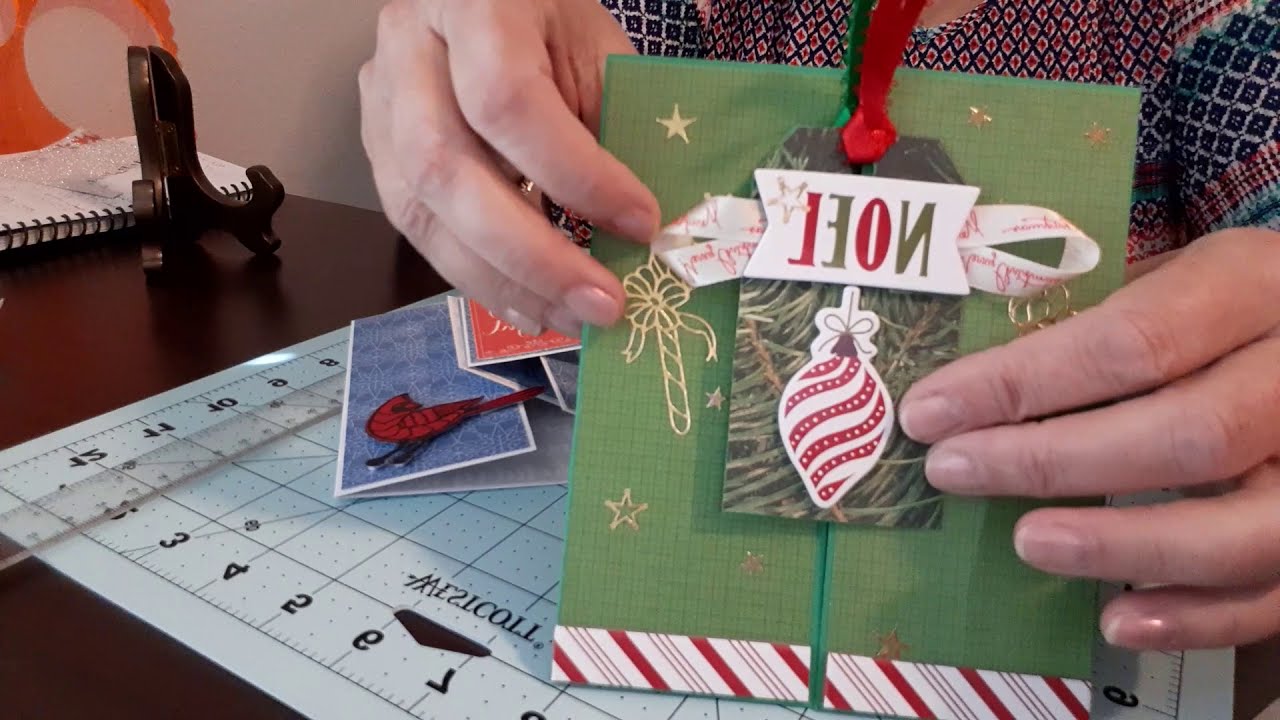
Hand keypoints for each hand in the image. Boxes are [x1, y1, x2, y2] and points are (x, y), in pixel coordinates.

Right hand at [358, 0, 659, 336]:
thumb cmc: (547, 17)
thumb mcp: (593, 45)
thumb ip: (610, 123)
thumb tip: (637, 232)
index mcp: (471, 3)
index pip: (507, 101)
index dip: (576, 174)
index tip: (640, 222)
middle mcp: (407, 48)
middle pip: (445, 169)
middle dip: (532, 254)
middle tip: (600, 303)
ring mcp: (378, 99)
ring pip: (420, 211)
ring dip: (500, 281)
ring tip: (567, 317)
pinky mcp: (374, 146)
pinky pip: (416, 226)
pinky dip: (475, 275)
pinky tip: (526, 304)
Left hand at [899, 227, 1279, 650]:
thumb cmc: (1233, 308)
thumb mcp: (1181, 279)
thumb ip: (1101, 320)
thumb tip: (970, 385)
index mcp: (1253, 285)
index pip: (1130, 342)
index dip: (1020, 383)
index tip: (931, 410)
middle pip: (1187, 434)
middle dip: (1052, 460)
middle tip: (954, 470)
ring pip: (1243, 527)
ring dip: (1121, 544)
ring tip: (1026, 542)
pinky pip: (1275, 590)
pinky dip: (1195, 616)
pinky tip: (1117, 619)